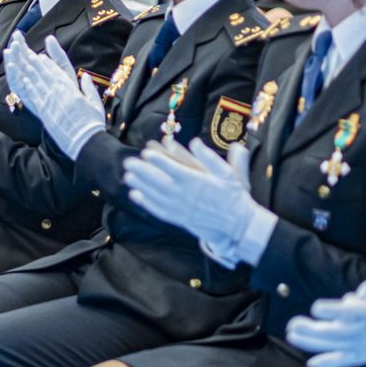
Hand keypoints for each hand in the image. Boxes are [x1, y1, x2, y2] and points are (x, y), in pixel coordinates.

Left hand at [1, 32, 107, 158]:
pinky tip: (24, 82)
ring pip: (38, 84)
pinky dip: (29, 88)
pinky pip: (35, 98)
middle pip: (46, 76)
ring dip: (31, 73)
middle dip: (38, 65)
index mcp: (73, 91)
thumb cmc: (93, 124)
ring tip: (25, 65)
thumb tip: (86, 76)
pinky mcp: (45, 114)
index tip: (43, 57)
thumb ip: (89, 88)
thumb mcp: (96, 103)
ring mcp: (51, 104)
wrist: (86, 142)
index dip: (50, 64)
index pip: (58, 73)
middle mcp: (60, 94)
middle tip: (30, 55)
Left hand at [123, 137, 259, 258]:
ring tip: (127, 177)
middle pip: (159, 181)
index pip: (172, 168)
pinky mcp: (180, 219)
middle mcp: (185, 195)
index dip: (157, 160)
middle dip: (142, 171)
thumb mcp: (228, 173)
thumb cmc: (233, 196)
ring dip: (140, 186)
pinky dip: (146, 203)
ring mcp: (181, 208)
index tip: (146, 152)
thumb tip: (195, 142)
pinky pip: (159, 210)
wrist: (237, 224)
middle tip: (128, 162)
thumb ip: (210, 157)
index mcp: (196, 182)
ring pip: (155, 196)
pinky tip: (135, 195)